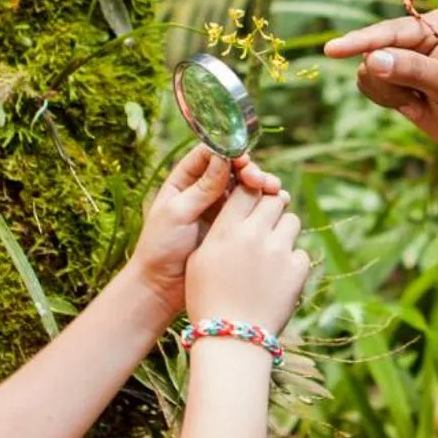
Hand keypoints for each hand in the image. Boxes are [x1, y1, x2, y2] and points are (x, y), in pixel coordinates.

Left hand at [128, 147, 281, 315]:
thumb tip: (223, 158)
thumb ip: (202, 189)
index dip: (228, 152)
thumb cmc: (160, 247)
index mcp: (184, 181)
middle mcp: (204, 190)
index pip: (209, 155)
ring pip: (245, 188)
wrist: (162, 286)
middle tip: (260, 180)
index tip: (243, 159)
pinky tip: (277, 203)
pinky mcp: (231, 226)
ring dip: (261, 185)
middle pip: (233, 169)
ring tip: (273, 190)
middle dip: (250, 170)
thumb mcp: (177, 214)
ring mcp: (219, 208)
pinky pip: (251, 209)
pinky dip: (264, 203)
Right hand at [184, 186, 308, 334]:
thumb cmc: (207, 300)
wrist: (231, 339)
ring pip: (292, 221)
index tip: (252, 201)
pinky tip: (277, 279)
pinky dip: (292, 262)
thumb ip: (219, 230)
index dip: (250, 193)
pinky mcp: (298, 269)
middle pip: (274, 200)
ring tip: (272, 253)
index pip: (246, 190)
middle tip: (266, 225)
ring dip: (284, 231)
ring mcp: (279, 251)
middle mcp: (254, 235)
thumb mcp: (199, 261)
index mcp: (226, 230)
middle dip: (271, 208)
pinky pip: (301, 252)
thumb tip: (236, 211)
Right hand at [324, 11, 437, 150]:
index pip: (389, 32)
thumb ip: (413, 70)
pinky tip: (412, 105)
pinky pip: (369, 86)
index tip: (331, 50)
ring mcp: (402, 56)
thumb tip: (372, 59)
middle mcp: (415, 35)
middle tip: (415, 99)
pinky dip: (386, 100)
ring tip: (418, 102)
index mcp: (433, 25)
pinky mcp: (395, 76)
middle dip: (388, 82)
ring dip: (388, 94)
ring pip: (367, 72)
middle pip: (373, 53)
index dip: (360, 42)